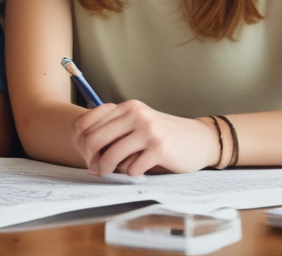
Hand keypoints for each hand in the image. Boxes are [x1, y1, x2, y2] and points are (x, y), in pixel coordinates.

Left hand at [72, 100, 217, 176]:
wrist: (200, 139)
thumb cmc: (165, 136)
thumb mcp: (139, 124)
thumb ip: (116, 130)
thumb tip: (86, 150)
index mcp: (126, 107)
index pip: (87, 123)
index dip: (81, 143)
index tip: (86, 157)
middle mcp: (135, 114)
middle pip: (94, 139)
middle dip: (91, 159)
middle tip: (94, 170)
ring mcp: (148, 130)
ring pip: (111, 154)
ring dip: (107, 169)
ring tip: (108, 174)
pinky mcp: (160, 148)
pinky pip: (133, 167)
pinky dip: (131, 173)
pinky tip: (137, 172)